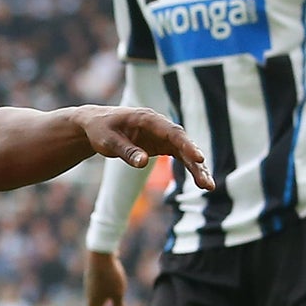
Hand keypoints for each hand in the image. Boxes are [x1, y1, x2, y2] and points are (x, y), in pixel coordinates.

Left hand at [78, 106, 213, 189]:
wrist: (96, 125)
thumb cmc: (100, 130)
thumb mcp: (107, 141)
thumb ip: (126, 151)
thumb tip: (143, 163)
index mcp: (148, 119)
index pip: (172, 132)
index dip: (187, 145)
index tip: (199, 159)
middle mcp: (160, 125)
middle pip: (183, 143)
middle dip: (196, 163)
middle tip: (207, 183)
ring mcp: (163, 135)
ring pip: (185, 151)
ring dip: (197, 168)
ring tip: (208, 187)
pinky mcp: (162, 144)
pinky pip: (180, 156)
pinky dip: (189, 167)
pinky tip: (200, 181)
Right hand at [85, 250, 128, 305]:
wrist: (100, 254)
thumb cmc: (110, 276)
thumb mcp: (118, 294)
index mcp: (94, 305)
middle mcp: (89, 298)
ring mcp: (89, 288)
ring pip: (97, 303)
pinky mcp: (92, 280)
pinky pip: (97, 294)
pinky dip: (104, 299)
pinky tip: (111, 294)